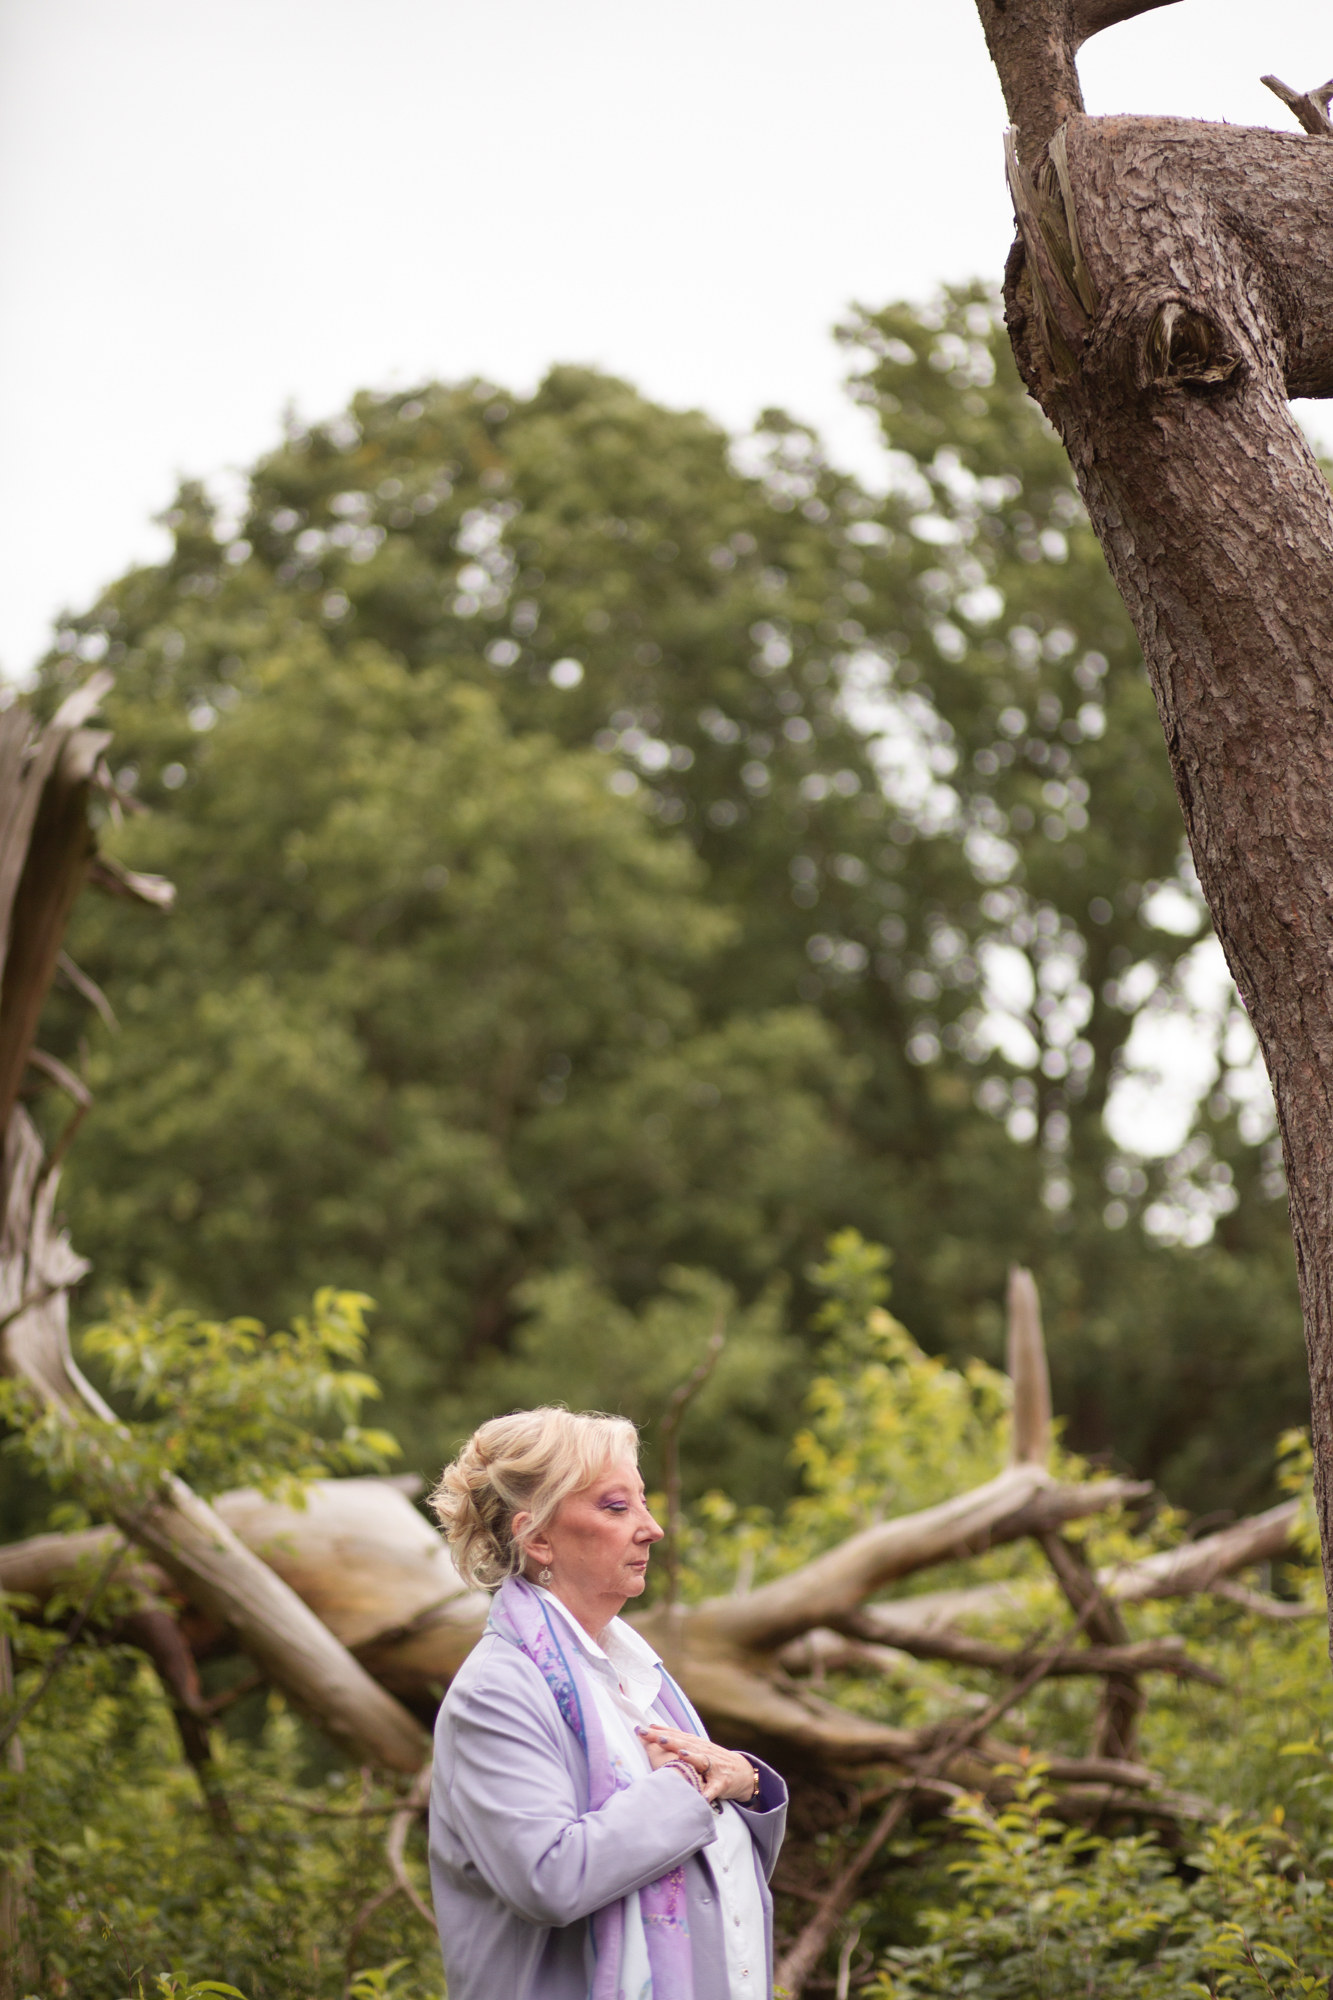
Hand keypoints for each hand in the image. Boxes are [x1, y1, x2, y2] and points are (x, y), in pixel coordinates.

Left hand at [637, 1724, 758, 1804]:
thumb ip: (678, 1740)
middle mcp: (704, 1751)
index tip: (643, 1729)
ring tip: (680, 1754)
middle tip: (656, 1737)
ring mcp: (715, 1766)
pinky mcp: (723, 1782)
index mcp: (696, 1744)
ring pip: (702, 1760)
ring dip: (692, 1757)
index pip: (676, 1735)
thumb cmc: (715, 1760)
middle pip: (685, 1744)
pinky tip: (702, 1796)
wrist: (743, 1772)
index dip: (660, 1732)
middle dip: (671, 1740)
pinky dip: (709, 1791)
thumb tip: (655, 1729)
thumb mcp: (697, 1748)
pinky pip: (715, 1788)